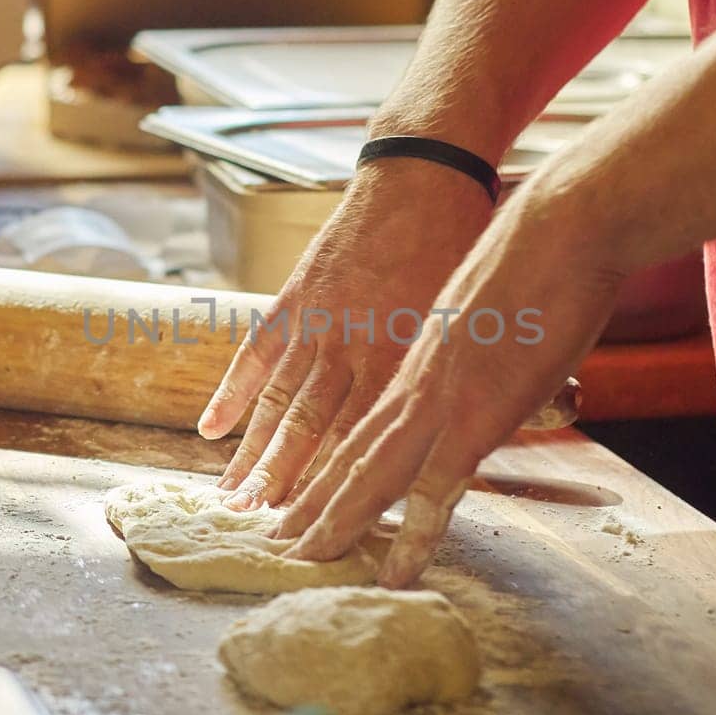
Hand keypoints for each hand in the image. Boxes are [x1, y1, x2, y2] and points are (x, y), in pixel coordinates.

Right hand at [198, 159, 493, 511]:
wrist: (424, 176)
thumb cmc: (466, 247)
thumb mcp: (482, 316)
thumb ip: (474, 373)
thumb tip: (504, 421)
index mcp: (405, 360)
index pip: (368, 443)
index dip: (344, 493)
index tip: (324, 535)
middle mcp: (355, 349)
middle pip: (312, 436)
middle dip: (287, 491)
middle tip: (264, 538)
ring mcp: (318, 323)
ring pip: (279, 403)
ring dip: (255, 457)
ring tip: (233, 503)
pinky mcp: (295, 297)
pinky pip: (255, 354)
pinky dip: (232, 393)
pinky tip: (211, 432)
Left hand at [275, 173, 628, 586]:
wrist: (558, 226)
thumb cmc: (537, 256)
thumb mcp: (486, 304)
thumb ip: (472, 342)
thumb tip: (479, 359)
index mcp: (413, 355)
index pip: (356, 418)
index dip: (325, 457)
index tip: (299, 488)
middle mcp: (410, 379)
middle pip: (343, 448)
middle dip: (307, 498)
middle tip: (274, 541)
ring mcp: (436, 397)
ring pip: (367, 471)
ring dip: (333, 520)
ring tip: (299, 559)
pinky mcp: (474, 414)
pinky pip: (434, 489)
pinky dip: (413, 535)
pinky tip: (394, 573)